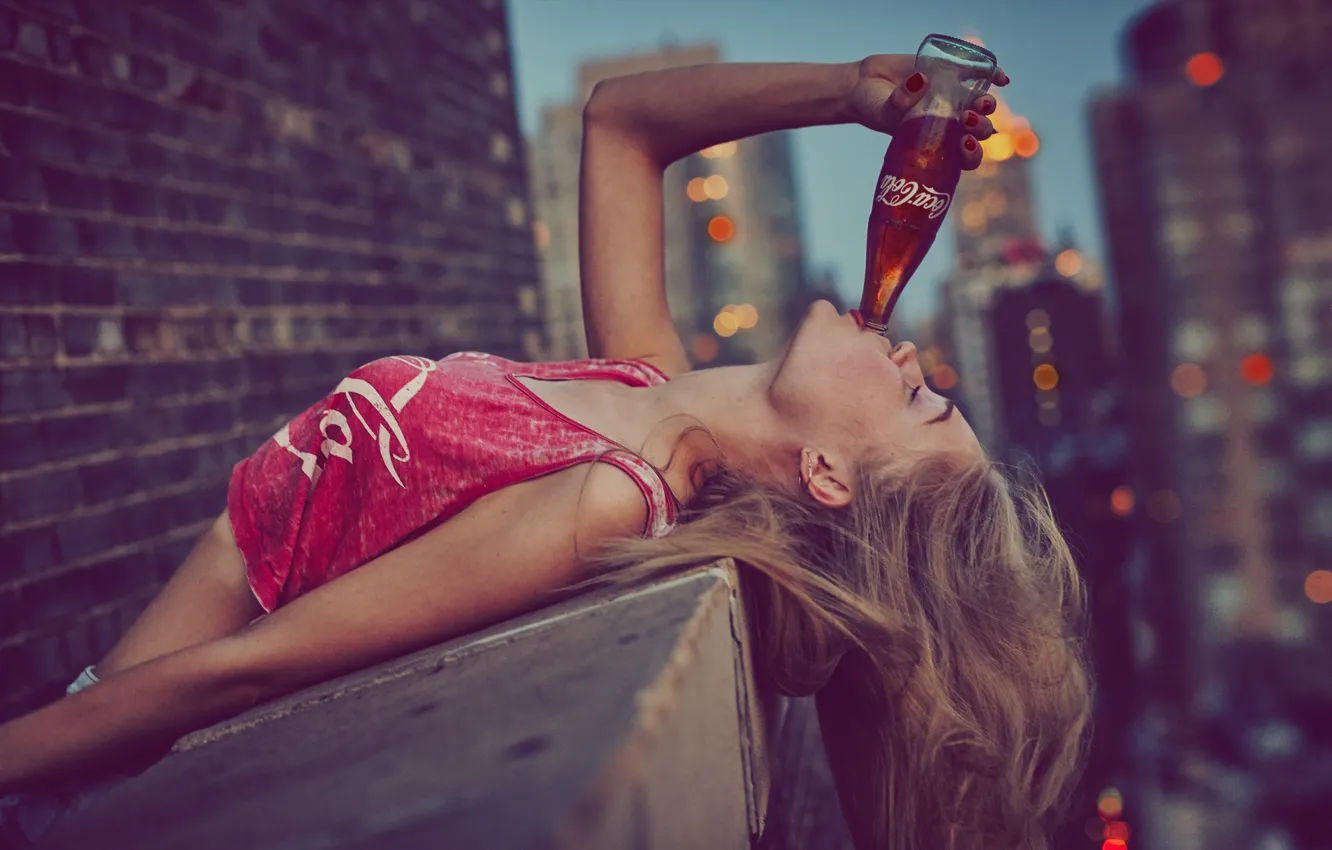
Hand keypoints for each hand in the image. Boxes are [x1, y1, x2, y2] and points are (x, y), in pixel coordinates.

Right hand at [845, 54, 1010, 170]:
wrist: (866, 84)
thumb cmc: (874, 108)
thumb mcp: (883, 112)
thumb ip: (899, 103)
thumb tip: (920, 82)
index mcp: (935, 143)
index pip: (962, 158)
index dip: (970, 154)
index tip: (963, 144)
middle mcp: (949, 123)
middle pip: (978, 132)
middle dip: (979, 127)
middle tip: (964, 119)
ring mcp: (953, 99)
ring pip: (982, 107)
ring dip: (987, 106)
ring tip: (978, 101)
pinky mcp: (950, 74)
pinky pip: (979, 76)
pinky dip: (994, 76)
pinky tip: (1002, 78)